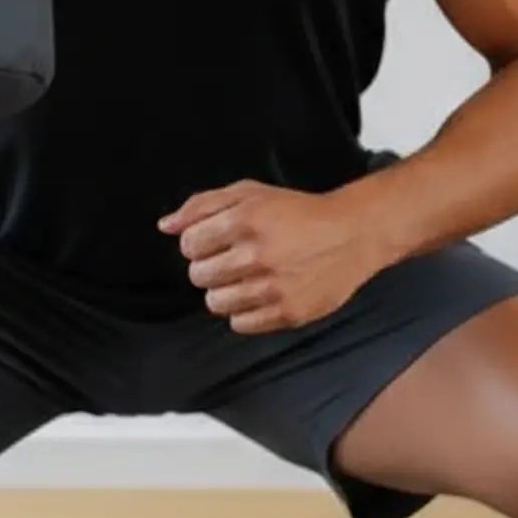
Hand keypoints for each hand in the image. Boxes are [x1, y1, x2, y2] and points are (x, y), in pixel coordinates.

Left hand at [157, 181, 382, 333]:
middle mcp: (258, 255)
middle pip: (199, 276)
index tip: (215, 241)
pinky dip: (244, 312)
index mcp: (246, 220)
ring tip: (246, 277)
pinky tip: (260, 293)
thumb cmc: (297, 212)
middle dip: (209, 267)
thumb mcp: (250, 193)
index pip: (189, 245)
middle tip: (233, 259)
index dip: (197, 243)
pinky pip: (240, 324)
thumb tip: (165, 226)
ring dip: (225, 290)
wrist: (352, 235)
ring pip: (215, 303)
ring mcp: (274, 287)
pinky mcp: (289, 312)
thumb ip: (202, 205)